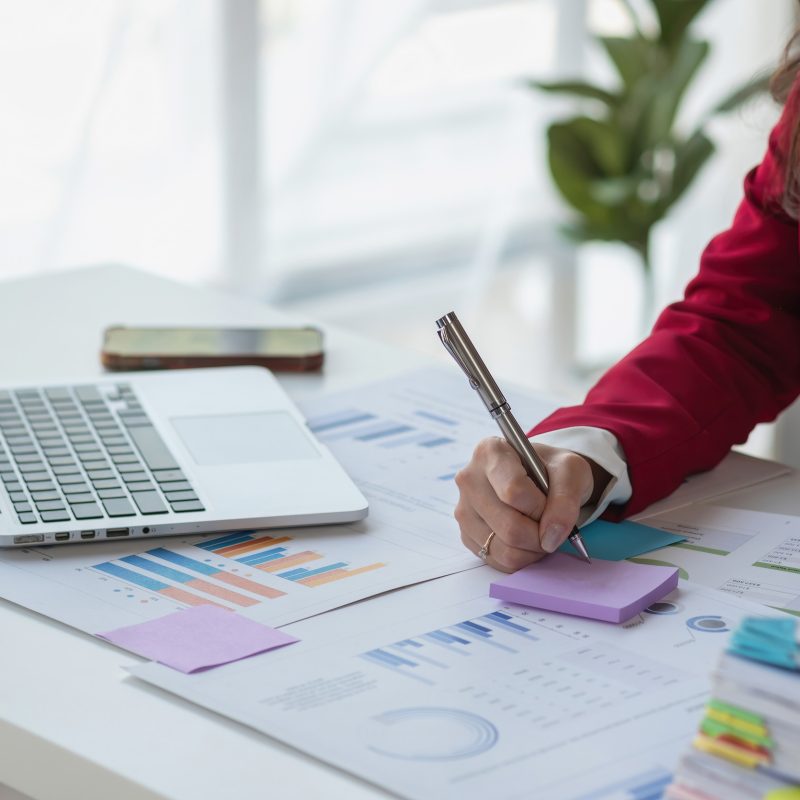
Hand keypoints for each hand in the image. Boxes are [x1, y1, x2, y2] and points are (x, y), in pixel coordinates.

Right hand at [454, 437, 608, 571]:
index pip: (514, 491)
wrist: (540, 479)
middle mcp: (469, 479)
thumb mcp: (571, 471)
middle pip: (509, 526)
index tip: (551, 503)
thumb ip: (566, 499)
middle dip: (540, 534)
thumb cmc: (552, 470)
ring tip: (540, 532)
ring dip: (533, 550)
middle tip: (551, 525)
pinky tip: (526, 540)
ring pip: (503, 549)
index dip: (541, 507)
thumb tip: (550, 537)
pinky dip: (521, 558)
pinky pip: (497, 561)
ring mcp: (464, 508)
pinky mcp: (466, 534)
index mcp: (490, 452)